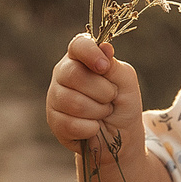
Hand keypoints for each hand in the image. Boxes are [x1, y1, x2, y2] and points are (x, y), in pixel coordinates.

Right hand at [46, 34, 144, 150]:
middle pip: (74, 74)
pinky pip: (70, 124)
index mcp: (81, 58)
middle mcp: (64, 73)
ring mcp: (55, 96)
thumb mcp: (126, 82)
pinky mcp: (53, 119)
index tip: (104, 67)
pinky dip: (90, 128)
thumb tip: (105, 47)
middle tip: (110, 98)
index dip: (90, 53)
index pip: (78, 45)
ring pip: (73, 102)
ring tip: (102, 112)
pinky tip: (93, 127)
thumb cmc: (123, 104)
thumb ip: (114, 66)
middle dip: (101, 91)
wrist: (121, 136)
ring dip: (98, 111)